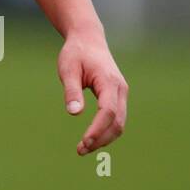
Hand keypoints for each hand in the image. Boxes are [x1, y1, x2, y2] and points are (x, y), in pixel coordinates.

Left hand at [58, 24, 127, 155]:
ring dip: (104, 138)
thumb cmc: (76, 53)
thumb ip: (71, 90)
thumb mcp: (68, 69)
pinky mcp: (118, 97)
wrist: (88, 40)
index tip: (83, 142)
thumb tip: (74, 113)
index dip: (97, 129)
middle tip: (80, 150)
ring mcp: (121, 93)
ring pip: (119, 123)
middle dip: (101, 139)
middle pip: (117, 122)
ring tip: (83, 147)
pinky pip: (116, 118)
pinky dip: (106, 131)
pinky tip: (92, 138)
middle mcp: (120, 89)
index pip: (107, 111)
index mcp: (109, 81)